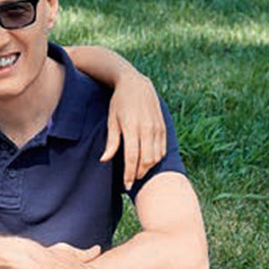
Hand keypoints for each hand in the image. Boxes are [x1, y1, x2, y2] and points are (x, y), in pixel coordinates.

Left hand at [102, 70, 166, 188]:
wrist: (135, 84)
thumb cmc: (119, 102)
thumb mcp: (111, 120)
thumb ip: (111, 141)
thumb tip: (105, 160)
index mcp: (132, 128)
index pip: (131, 158)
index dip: (129, 174)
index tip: (126, 185)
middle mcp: (147, 129)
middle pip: (146, 160)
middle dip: (139, 174)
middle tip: (131, 180)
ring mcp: (157, 128)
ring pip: (156, 156)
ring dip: (148, 168)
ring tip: (138, 172)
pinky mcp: (163, 127)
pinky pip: (162, 148)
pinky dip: (156, 159)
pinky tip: (148, 162)